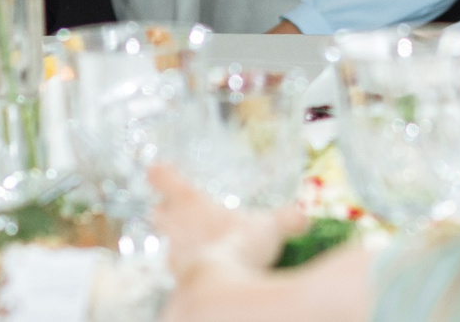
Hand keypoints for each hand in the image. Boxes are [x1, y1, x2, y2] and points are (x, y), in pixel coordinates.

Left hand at [151, 166, 302, 279]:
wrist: (217, 291)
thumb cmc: (238, 246)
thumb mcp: (269, 227)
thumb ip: (286, 219)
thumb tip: (303, 218)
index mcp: (193, 204)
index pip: (169, 181)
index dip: (162, 174)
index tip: (155, 167)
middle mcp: (178, 228)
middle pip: (160, 214)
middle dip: (163, 211)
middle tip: (163, 208)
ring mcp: (175, 257)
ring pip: (167, 245)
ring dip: (175, 243)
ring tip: (188, 244)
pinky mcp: (179, 283)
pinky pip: (181, 272)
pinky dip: (189, 269)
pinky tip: (203, 272)